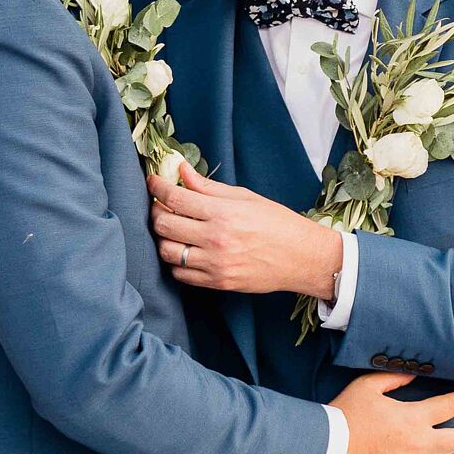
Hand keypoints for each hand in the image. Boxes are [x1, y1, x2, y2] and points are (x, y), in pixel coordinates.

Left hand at [147, 162, 342, 298]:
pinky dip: (176, 262)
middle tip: (161, 206)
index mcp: (223, 212)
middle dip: (155, 212)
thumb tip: (181, 171)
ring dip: (163, 239)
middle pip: (163, 225)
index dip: (157, 187)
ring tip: (172, 230)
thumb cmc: (277, 222)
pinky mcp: (217, 282)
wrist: (301, 257)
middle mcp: (216, 239)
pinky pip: (180, 275)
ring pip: (167, 252)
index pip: (174, 198)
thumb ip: (209, 186)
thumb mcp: (245, 197)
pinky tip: (185, 250)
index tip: (153, 182)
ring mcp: (215, 263)